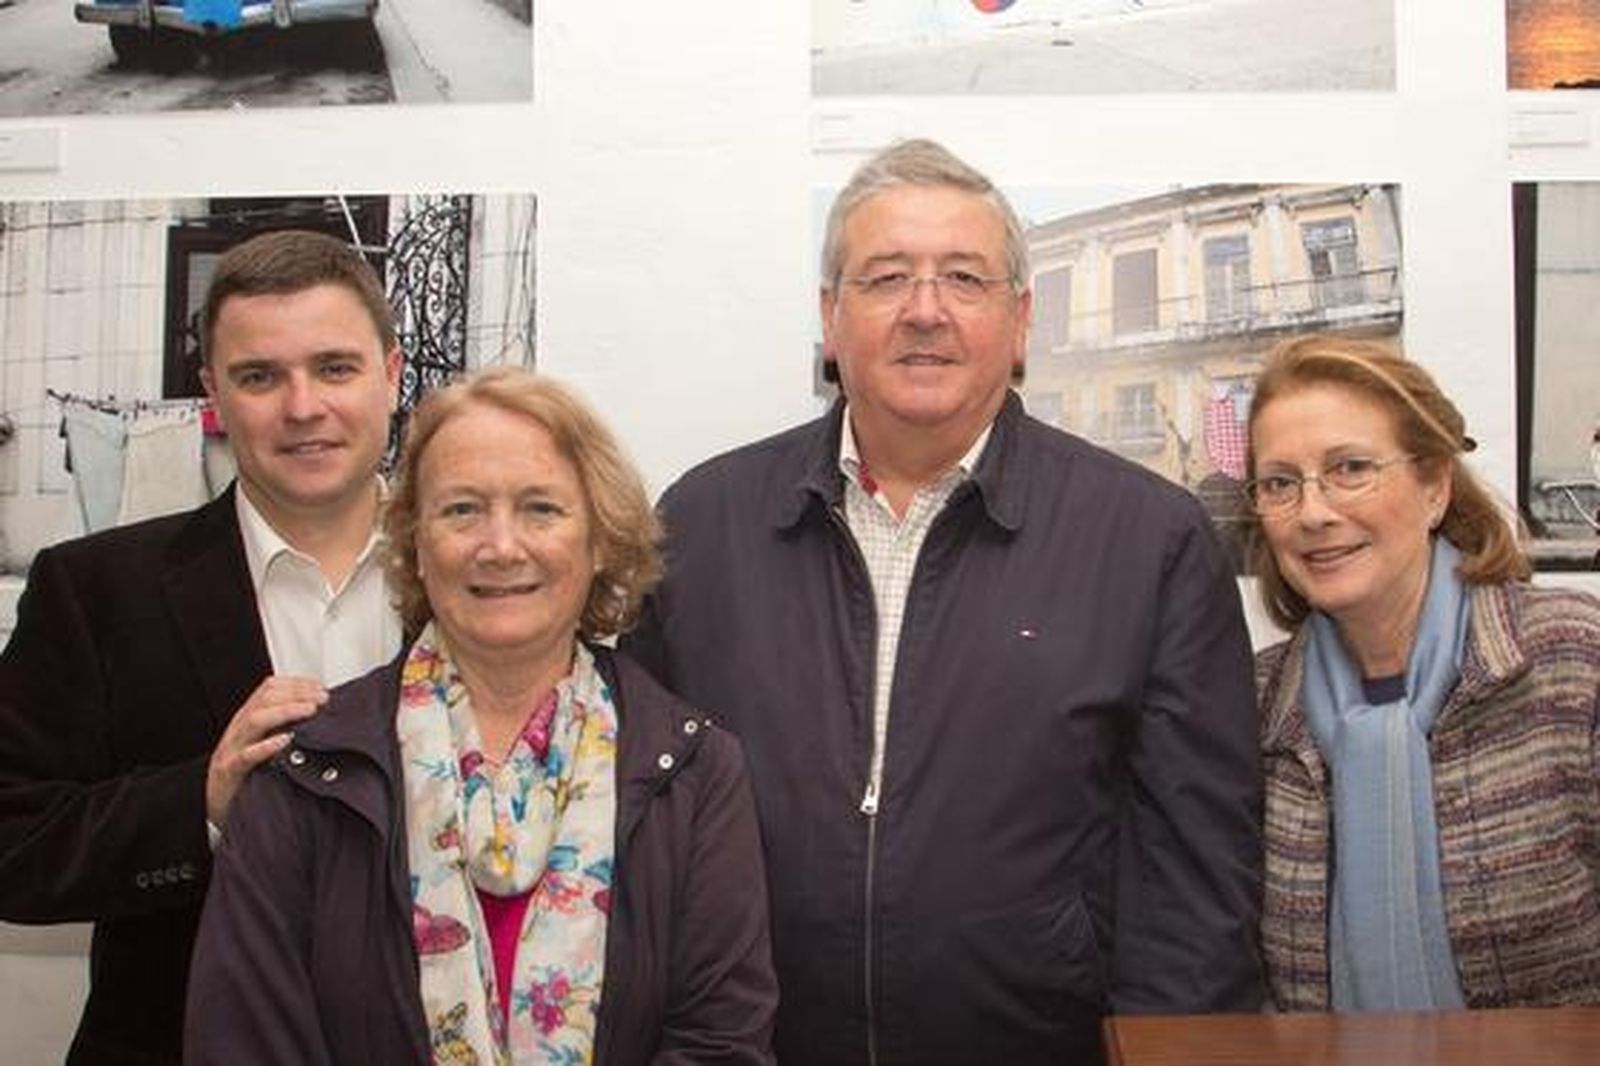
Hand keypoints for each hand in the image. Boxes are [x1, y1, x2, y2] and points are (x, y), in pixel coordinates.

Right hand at [206, 676, 327, 827]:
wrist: (217, 806)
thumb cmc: (247, 776)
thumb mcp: (267, 747)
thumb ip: (288, 730)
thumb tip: (323, 718)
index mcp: (249, 720)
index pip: (269, 689)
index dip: (297, 683)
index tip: (321, 688)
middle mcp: (240, 730)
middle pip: (264, 699)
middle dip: (296, 693)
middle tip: (322, 699)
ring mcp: (232, 749)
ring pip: (254, 720)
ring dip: (285, 711)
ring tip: (309, 711)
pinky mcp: (230, 771)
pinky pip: (246, 756)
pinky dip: (266, 746)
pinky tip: (285, 741)